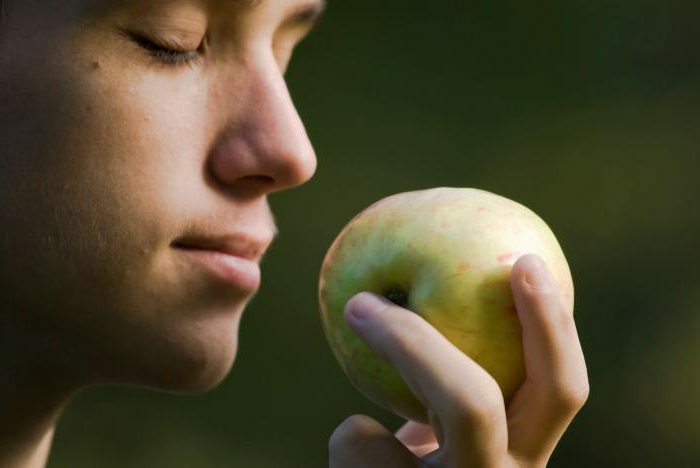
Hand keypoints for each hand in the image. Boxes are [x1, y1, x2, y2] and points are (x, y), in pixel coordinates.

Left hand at [329, 254, 588, 466]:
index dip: (553, 327)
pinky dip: (353, 435)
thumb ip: (453, 382)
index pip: (560, 391)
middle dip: (422, 339)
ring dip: (388, 346)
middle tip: (386, 286)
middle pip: (473, 401)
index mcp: (524, 454)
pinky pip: (358, 440)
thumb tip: (432, 287)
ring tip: (357, 308)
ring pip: (406, 416)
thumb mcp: (450, 430)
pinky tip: (359, 450)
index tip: (526, 261)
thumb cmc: (421, 466)